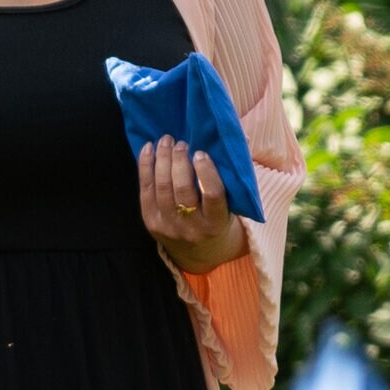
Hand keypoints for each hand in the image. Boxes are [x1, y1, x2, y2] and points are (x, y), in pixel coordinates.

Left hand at [135, 134, 248, 275]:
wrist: (199, 251)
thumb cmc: (219, 217)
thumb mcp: (232, 203)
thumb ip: (234, 174)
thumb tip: (244, 138)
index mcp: (216, 222)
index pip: (212, 195)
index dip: (206, 171)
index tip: (201, 152)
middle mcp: (192, 228)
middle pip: (183, 189)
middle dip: (180, 161)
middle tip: (181, 143)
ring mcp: (169, 227)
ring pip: (162, 188)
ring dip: (162, 159)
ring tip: (166, 141)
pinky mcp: (151, 223)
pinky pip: (145, 190)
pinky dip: (145, 167)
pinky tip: (149, 150)